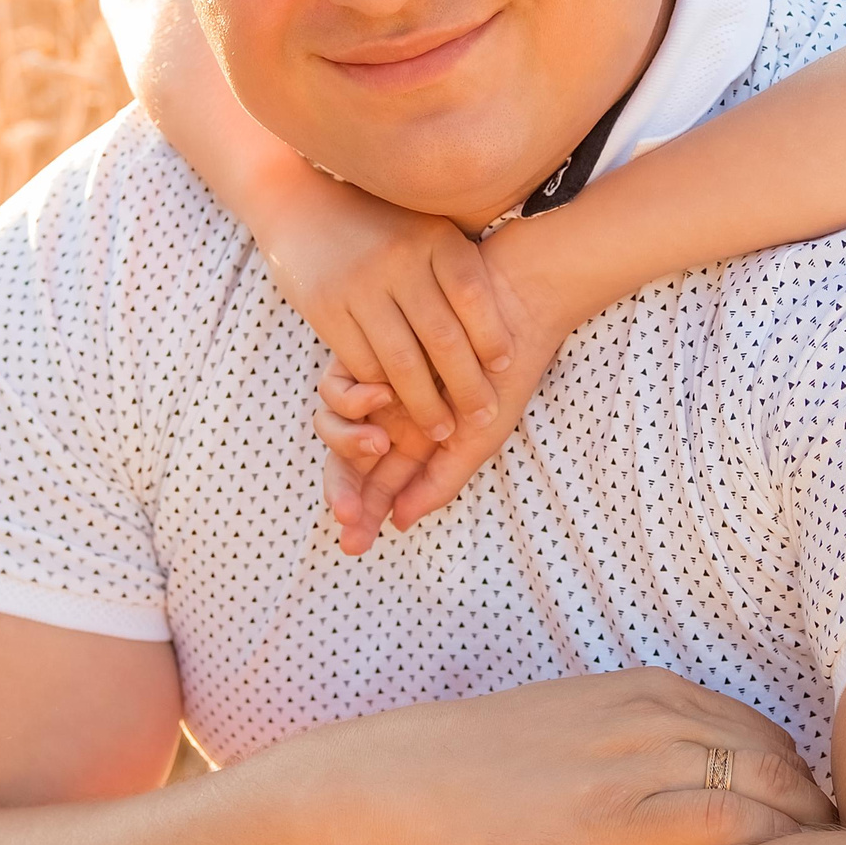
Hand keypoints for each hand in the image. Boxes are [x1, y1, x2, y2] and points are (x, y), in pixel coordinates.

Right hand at [254, 176, 513, 449]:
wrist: (307, 208)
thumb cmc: (388, 229)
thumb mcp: (429, 231)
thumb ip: (462, 266)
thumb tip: (516, 318)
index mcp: (434, 237)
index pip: (473, 295)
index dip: (492, 335)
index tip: (506, 366)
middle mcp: (398, 258)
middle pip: (442, 338)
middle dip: (467, 387)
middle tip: (484, 418)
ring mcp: (359, 284)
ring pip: (402, 361)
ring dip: (426, 405)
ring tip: (444, 430)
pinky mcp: (325, 307)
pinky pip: (363, 362)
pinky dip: (383, 391)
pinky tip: (398, 406)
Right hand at [302, 667, 834, 844]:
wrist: (393, 794)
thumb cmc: (470, 780)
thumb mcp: (565, 740)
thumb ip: (628, 753)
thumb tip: (674, 797)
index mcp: (641, 689)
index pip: (759, 730)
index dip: (794, 783)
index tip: (807, 835)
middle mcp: (652, 713)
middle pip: (780, 755)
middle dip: (817, 810)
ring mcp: (639, 762)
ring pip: (772, 786)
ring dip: (809, 835)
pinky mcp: (622, 820)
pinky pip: (733, 824)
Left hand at [313, 211, 591, 549]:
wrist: (512, 303)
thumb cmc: (506, 373)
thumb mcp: (481, 435)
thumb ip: (441, 480)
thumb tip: (398, 521)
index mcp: (418, 441)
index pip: (378, 484)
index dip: (362, 514)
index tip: (355, 541)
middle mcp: (391, 416)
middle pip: (346, 463)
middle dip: (343, 491)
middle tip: (346, 516)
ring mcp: (376, 384)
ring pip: (334, 428)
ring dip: (346, 445)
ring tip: (378, 444)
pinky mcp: (363, 350)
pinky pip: (334, 386)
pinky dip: (350, 400)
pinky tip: (381, 395)